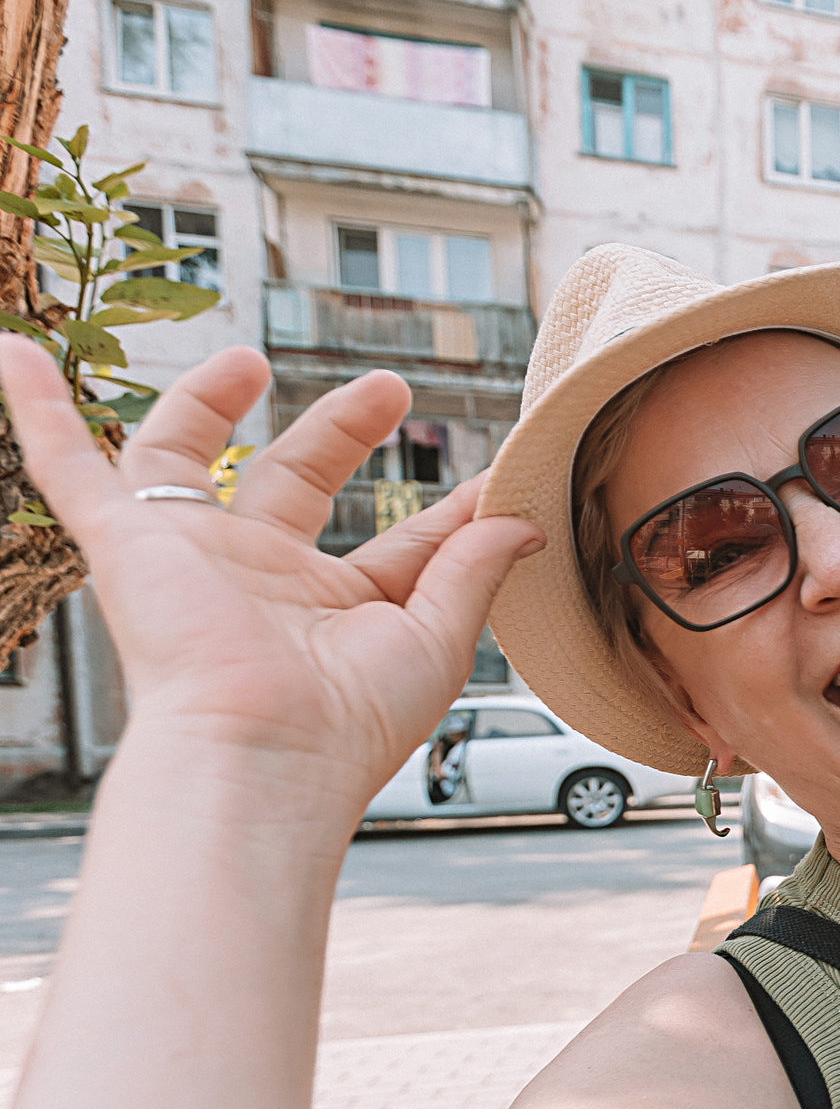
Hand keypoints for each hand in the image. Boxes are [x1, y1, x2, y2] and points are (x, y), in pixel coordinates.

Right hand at [0, 339, 539, 812]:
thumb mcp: (436, 636)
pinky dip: (39, 413)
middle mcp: (263, 581)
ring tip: (247, 357)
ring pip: (181, 462)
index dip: (450, 512)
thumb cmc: (349, 720)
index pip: (401, 546)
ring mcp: (192, 560)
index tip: (497, 479)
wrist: (262, 754)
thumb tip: (520, 518)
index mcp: (341, 613)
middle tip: (390, 387)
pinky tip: (16, 354)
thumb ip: (473, 569)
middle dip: (342, 431)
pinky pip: (69, 470)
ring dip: (205, 403)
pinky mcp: (128, 548)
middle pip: (297, 483)